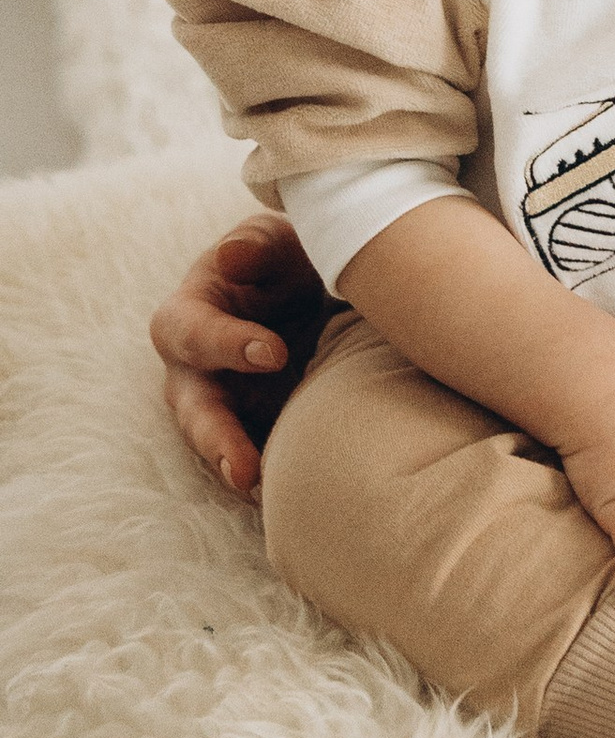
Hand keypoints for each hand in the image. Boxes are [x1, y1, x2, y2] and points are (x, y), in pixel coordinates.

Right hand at [150, 215, 330, 498]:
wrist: (304, 292)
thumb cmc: (276, 260)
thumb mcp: (269, 240)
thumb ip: (253, 247)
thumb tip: (231, 257)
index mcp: (186, 316)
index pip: (194, 333)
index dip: (228, 344)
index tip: (275, 353)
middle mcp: (192, 372)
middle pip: (193, 409)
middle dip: (217, 439)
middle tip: (244, 469)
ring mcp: (219, 407)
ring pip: (217, 444)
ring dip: (238, 469)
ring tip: (264, 497)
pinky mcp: (249, 431)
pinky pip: (251, 456)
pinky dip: (269, 477)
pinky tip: (293, 496)